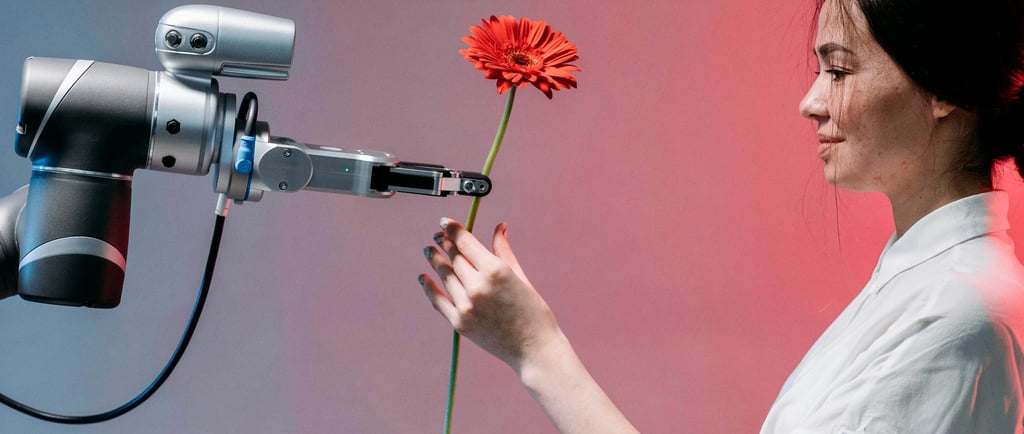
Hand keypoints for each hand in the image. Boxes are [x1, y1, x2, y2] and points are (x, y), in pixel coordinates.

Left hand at [419, 218, 563, 371]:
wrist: (534, 348)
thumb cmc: (534, 312)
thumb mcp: (520, 276)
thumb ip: (503, 251)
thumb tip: (499, 227)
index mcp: (495, 271)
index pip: (465, 242)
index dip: (453, 229)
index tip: (445, 222)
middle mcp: (478, 286)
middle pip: (454, 258)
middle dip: (444, 244)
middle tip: (438, 236)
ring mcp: (466, 306)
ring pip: (445, 276)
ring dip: (435, 261)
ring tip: (429, 251)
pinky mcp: (460, 323)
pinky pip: (438, 301)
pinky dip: (428, 287)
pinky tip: (423, 277)